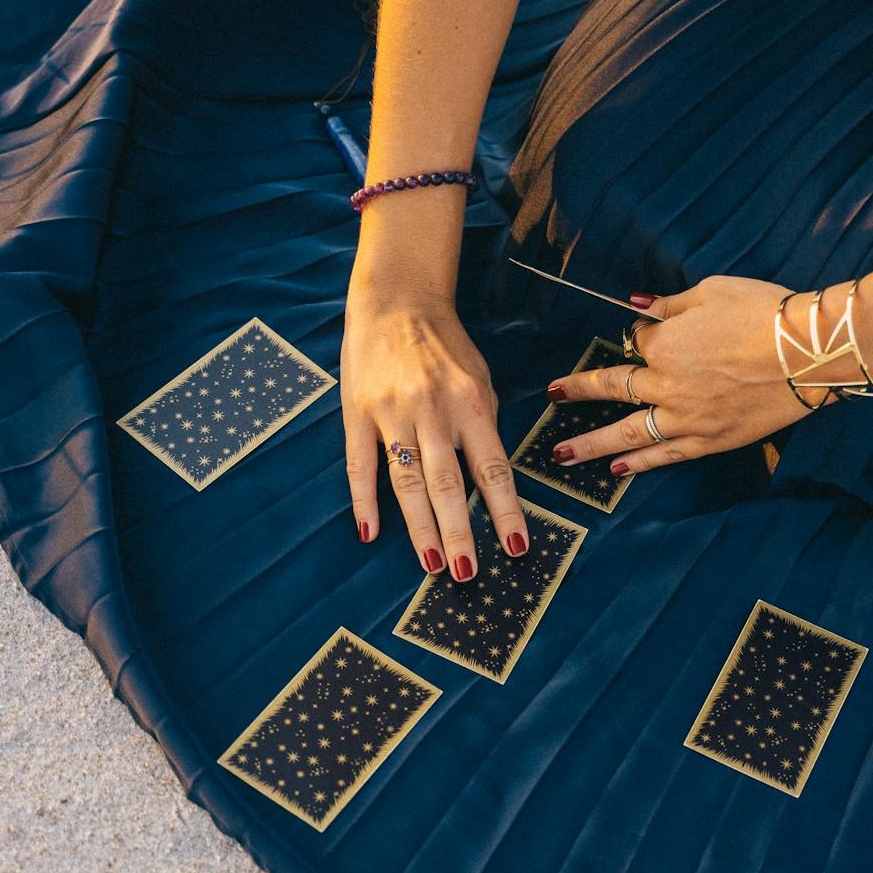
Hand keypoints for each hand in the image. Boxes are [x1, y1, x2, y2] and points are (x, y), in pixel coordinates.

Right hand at [340, 291, 527, 579]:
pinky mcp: (357, 412)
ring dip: (420, 527)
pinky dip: (364, 500)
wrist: (396, 300)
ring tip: (431, 564)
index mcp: (471, 404)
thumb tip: (490, 484)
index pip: (492, 469)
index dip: (504, 512)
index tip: (515, 548)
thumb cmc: (445, 346)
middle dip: (459, 531)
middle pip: (447, 483)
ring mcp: (392, 412)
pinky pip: (360, 464)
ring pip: (406, 481)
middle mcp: (432, 411)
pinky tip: (370, 532)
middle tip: (465, 573)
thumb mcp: (479, 380)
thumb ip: (483, 429)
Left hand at [542, 276, 862, 475]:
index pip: (638, 340)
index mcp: (663, 343)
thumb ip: (671, 303)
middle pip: (614, 387)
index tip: (656, 330)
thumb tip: (639, 306)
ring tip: (560, 455)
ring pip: (626, 433)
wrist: (810, 352)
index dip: (645, 333)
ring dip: (589, 444)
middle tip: (552, 396)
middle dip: (579, 390)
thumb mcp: (713, 292)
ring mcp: (685, 418)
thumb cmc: (765, 313)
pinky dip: (639, 464)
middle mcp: (665, 384)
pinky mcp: (709, 440)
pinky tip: (616, 471)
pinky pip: (664, 455)